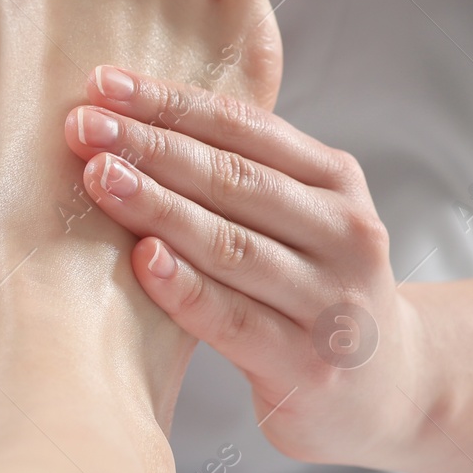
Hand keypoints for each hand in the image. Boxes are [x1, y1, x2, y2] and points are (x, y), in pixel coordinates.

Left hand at [61, 65, 428, 470]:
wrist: (389, 389)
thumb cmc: (311, 289)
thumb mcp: (298, 218)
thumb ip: (238, 175)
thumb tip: (125, 118)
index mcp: (335, 181)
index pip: (244, 127)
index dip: (170, 102)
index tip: (103, 83)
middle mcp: (343, 233)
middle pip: (233, 179)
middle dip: (150, 146)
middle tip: (83, 125)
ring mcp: (330, 301)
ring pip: (230, 243)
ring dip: (156, 205)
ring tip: (98, 177)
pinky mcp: (306, 364)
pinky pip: (233, 317)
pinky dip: (183, 286)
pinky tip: (141, 258)